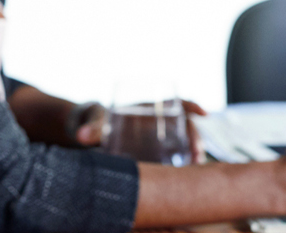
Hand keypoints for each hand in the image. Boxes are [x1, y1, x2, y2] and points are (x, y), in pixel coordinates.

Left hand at [76, 100, 208, 163]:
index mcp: (152, 108)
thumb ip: (93, 128)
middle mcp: (164, 123)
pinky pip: (179, 160)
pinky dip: (186, 168)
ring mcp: (165, 139)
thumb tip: (80, 136)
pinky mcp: (162, 155)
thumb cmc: (102, 121)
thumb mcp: (99, 122)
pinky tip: (186, 181)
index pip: (179, 103)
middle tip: (196, 157)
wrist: (98, 134)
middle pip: (188, 127)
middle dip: (196, 140)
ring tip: (194, 170)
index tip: (204, 114)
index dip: (193, 106)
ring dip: (195, 156)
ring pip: (187, 145)